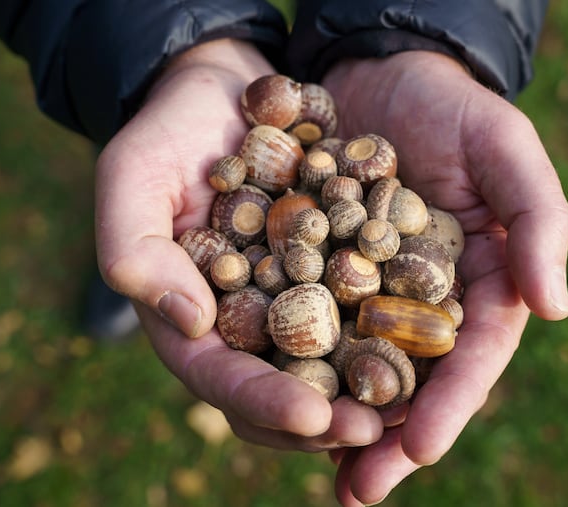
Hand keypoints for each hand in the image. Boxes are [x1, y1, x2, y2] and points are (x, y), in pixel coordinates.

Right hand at [94, 39, 383, 450]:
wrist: (225, 92)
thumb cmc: (168, 134)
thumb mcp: (132, 179)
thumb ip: (136, 252)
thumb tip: (190, 322)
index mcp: (195, 317)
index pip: (223, 378)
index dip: (264, 403)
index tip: (312, 417)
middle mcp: (250, 319)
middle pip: (284, 385)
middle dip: (326, 415)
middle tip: (374, 430)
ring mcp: (296, 296)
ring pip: (332, 359)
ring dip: (369, 386)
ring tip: (414, 403)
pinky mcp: (337, 265)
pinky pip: (367, 303)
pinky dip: (395, 326)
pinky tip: (435, 336)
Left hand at [321, 51, 567, 504]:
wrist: (385, 74)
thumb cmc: (458, 111)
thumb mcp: (507, 151)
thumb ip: (540, 222)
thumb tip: (557, 310)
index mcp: (477, 285)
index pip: (471, 357)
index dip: (451, 404)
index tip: (421, 447)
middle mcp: (421, 302)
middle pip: (409, 381)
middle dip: (387, 437)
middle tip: (358, 488)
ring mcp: (366, 291)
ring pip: (353, 368)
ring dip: (332, 419)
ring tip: (315, 468)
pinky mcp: (315, 270)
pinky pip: (302, 322)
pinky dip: (291, 363)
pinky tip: (266, 397)